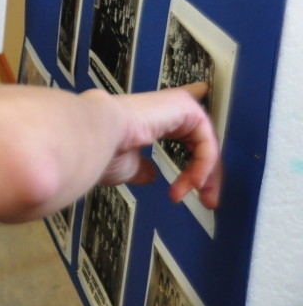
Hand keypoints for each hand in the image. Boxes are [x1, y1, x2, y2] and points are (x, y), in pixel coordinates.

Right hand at [101, 82, 221, 208]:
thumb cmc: (104, 149)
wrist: (98, 134)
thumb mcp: (128, 166)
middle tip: (207, 200)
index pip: (179, 126)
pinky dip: (204, 164)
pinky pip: (207, 140)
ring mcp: (173, 105)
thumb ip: (142, 169)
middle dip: (204, 172)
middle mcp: (161, 109)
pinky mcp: (184, 105)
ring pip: (205, 142)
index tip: (206, 112)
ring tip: (199, 194)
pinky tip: (195, 180)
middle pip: (197, 141)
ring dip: (206, 173)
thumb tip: (149, 175)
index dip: (194, 133)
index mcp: (146, 120)